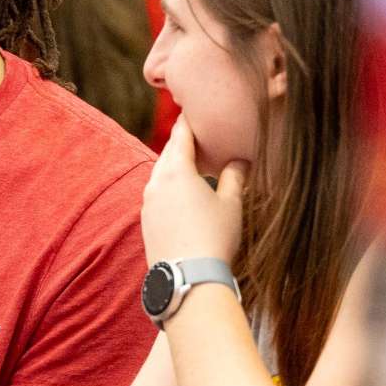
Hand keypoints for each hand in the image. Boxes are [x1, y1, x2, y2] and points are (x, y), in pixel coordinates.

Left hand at [141, 117, 247, 264]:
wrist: (189, 277)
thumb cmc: (214, 236)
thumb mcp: (231, 204)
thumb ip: (234, 177)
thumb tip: (240, 159)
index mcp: (176, 170)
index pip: (181, 136)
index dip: (188, 122)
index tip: (191, 108)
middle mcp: (156, 181)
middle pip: (168, 153)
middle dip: (180, 141)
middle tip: (193, 131)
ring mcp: (147, 202)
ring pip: (159, 173)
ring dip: (173, 164)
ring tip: (189, 161)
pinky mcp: (145, 220)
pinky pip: (156, 193)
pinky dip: (167, 185)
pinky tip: (179, 192)